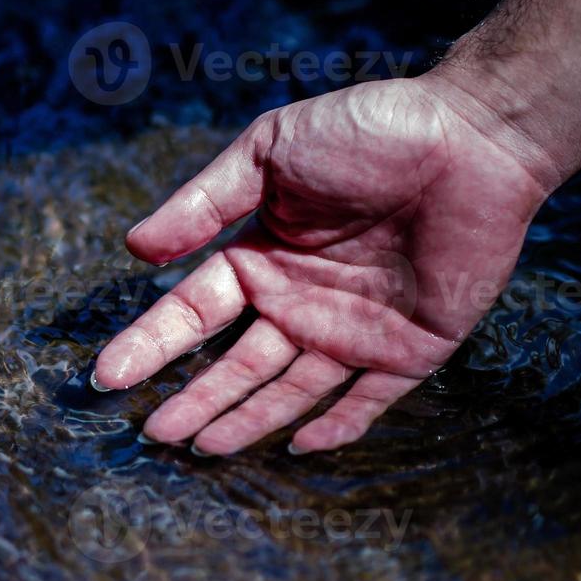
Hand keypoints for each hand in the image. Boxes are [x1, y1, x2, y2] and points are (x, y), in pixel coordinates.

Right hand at [93, 74, 552, 454]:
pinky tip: (298, 447)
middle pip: (236, 364)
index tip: (108, 374)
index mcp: (263, 256)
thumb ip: (205, 203)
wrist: (471, 139)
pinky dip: (336, 427)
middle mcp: (300, 301)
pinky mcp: (409, 350)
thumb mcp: (270, 153)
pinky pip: (367, 400)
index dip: (151, 343)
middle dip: (194, 398)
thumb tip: (134, 249)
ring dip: (247, 420)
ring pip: (290, 391)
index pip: (195, 311)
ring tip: (202, 448)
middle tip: (153, 433)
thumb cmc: (368, 132)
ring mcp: (353, 330)